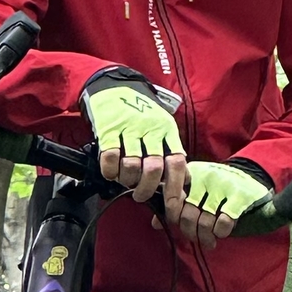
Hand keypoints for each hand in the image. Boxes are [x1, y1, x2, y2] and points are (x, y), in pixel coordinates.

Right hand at [83, 76, 185, 213]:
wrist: (114, 85)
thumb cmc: (140, 112)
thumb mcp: (162, 126)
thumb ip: (170, 151)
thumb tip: (182, 182)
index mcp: (167, 131)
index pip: (177, 163)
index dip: (176, 188)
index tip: (171, 205)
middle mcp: (151, 130)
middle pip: (154, 168)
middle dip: (146, 189)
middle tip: (140, 195)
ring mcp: (129, 129)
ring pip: (132, 165)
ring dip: (127, 180)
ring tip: (125, 181)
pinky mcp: (109, 129)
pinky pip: (110, 157)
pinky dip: (110, 171)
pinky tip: (110, 172)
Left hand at [168, 158, 271, 248]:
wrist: (252, 176)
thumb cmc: (217, 187)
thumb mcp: (196, 189)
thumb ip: (176, 204)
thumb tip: (156, 223)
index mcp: (191, 173)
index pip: (172, 198)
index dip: (172, 216)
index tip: (178, 224)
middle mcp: (205, 177)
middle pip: (187, 214)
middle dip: (189, 231)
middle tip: (193, 237)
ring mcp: (223, 185)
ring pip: (204, 221)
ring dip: (204, 236)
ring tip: (207, 242)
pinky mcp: (240, 196)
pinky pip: (223, 222)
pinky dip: (220, 232)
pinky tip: (220, 232)